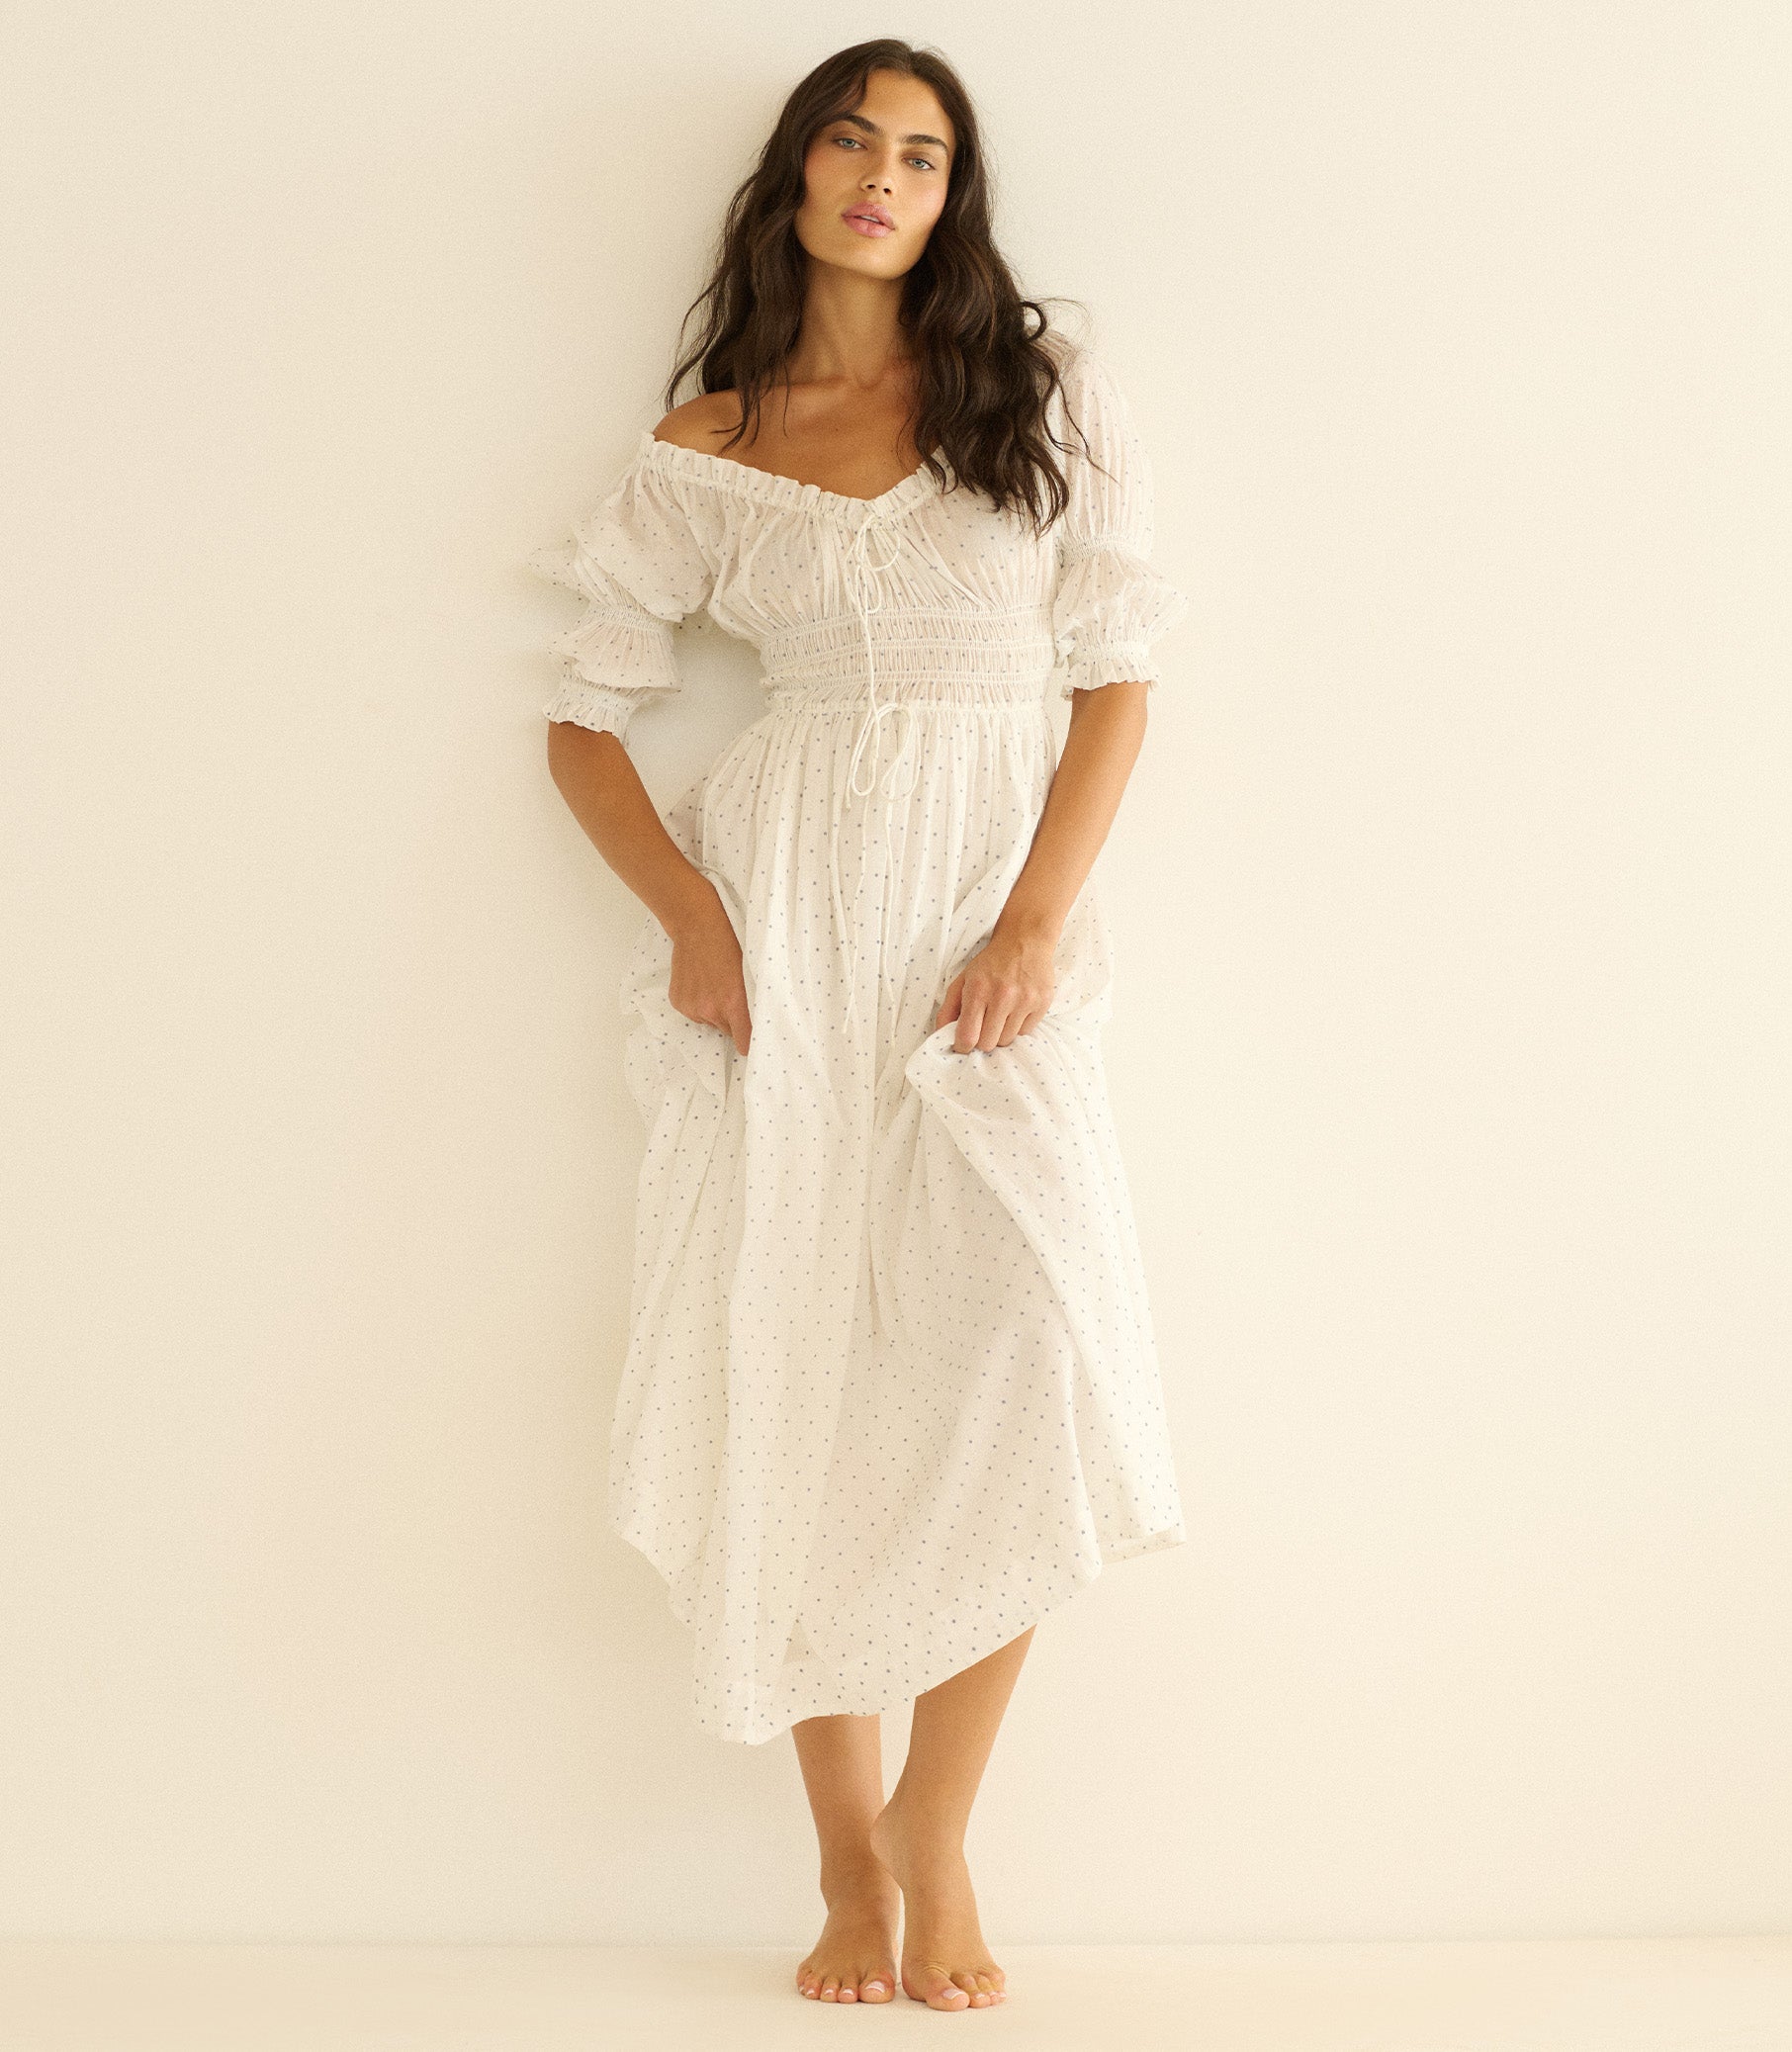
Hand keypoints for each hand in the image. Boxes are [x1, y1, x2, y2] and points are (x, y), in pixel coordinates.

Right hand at [667, 883, 751, 1056]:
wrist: (698, 926)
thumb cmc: (731, 945)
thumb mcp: (753, 973)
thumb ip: (755, 1003)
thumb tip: (762, 1027)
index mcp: (734, 1004)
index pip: (744, 1045)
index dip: (750, 1044)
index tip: (755, 1044)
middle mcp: (711, 1011)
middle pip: (728, 1032)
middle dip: (732, 1021)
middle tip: (733, 996)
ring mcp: (692, 1007)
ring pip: (710, 1022)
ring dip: (714, 1011)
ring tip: (716, 984)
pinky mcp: (678, 1002)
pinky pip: (694, 1013)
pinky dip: (699, 1003)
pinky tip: (702, 983)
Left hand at [935, 918, 1058, 1052]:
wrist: (1025, 941)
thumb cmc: (990, 963)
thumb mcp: (963, 979)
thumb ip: (949, 1008)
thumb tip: (940, 1034)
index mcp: (978, 990)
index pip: (968, 1036)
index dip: (963, 1046)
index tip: (963, 1044)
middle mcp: (1002, 996)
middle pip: (988, 1044)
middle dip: (982, 1039)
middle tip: (984, 1026)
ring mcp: (1025, 1001)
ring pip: (1007, 1040)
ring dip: (1001, 1033)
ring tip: (1001, 1015)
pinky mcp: (1042, 1003)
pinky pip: (1026, 1032)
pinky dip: (1018, 1026)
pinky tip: (1016, 1010)